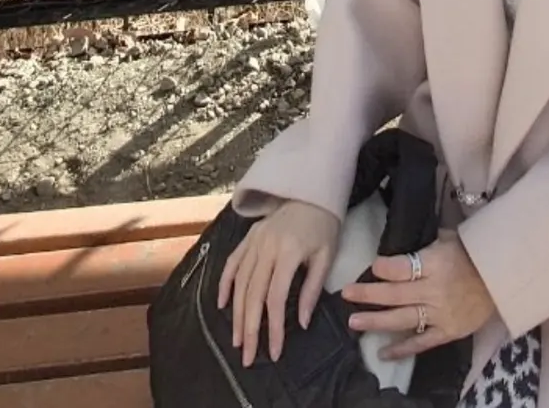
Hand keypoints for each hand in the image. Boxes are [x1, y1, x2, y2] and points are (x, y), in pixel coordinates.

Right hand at [217, 199, 339, 366]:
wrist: (313, 192)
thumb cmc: (324, 227)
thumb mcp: (326, 257)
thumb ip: (311, 290)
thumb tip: (302, 323)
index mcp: (289, 251)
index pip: (276, 297)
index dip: (274, 327)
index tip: (274, 352)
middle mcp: (266, 247)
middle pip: (253, 294)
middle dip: (249, 328)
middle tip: (247, 357)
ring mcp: (254, 241)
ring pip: (240, 282)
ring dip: (236, 314)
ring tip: (236, 339)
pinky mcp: (248, 237)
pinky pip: (232, 262)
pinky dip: (225, 283)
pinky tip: (222, 305)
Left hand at [342, 229, 495, 359]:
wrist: (502, 280)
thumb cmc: (472, 253)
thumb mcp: (450, 238)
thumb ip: (424, 245)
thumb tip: (398, 246)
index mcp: (436, 264)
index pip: (404, 267)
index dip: (385, 268)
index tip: (371, 266)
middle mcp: (435, 291)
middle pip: (396, 293)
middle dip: (369, 294)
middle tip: (346, 294)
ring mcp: (440, 314)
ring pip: (403, 319)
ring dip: (376, 321)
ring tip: (354, 322)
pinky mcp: (447, 333)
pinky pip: (421, 343)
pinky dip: (402, 349)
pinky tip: (382, 352)